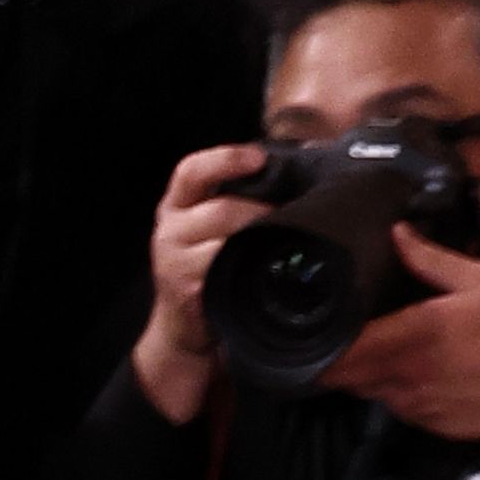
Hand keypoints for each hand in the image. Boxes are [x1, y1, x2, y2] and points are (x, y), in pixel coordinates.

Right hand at [130, 136, 271, 423]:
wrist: (186, 328)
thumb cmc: (211, 266)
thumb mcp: (213, 223)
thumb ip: (244, 191)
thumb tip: (309, 151)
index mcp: (177, 204)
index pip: (192, 171)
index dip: (226, 160)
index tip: (259, 158)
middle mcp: (169, 230)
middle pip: (222, 209)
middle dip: (261, 211)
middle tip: (291, 214)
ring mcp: (175, 263)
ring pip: (227, 239)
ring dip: (259, 238)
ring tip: (282, 240)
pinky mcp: (189, 292)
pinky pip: (225, 271)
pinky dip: (249, 266)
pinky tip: (266, 265)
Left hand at [329, 230, 479, 442]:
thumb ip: (432, 260)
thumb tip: (398, 233)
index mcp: (414, 334)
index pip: (347, 347)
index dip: (322, 342)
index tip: (311, 327)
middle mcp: (402, 372)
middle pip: (343, 373)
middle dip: (330, 357)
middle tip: (325, 336)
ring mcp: (407, 402)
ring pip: (361, 388)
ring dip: (355, 372)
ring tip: (355, 348)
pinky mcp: (416, 421)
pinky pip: (385, 402)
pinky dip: (379, 387)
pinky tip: (392, 369)